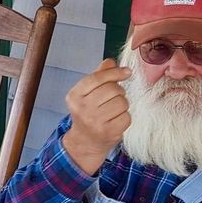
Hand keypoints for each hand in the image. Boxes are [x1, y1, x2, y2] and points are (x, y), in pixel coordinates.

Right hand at [62, 58, 132, 173]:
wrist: (85, 141)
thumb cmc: (88, 112)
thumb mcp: (87, 93)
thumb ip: (98, 76)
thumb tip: (111, 61)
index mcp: (74, 96)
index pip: (97, 78)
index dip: (115, 72)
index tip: (127, 71)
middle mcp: (82, 109)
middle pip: (113, 89)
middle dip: (118, 91)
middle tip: (114, 97)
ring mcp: (95, 122)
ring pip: (122, 102)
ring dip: (122, 104)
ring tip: (114, 109)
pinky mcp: (109, 132)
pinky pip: (126, 116)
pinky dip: (124, 116)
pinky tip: (115, 119)